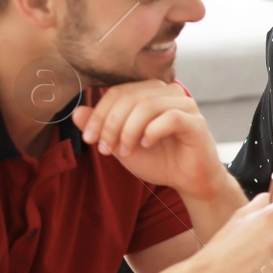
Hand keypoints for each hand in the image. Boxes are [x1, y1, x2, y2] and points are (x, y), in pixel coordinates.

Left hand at [72, 81, 227, 199]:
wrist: (189, 181)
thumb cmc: (159, 160)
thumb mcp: (122, 144)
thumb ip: (102, 127)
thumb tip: (77, 112)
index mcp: (150, 92)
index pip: (117, 92)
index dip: (98, 114)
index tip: (89, 138)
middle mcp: (168, 92)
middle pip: (129, 97)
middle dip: (111, 124)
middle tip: (104, 148)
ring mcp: (185, 104)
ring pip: (146, 105)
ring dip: (128, 131)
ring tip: (125, 151)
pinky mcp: (196, 121)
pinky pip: (169, 118)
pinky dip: (151, 132)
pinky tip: (146, 145)